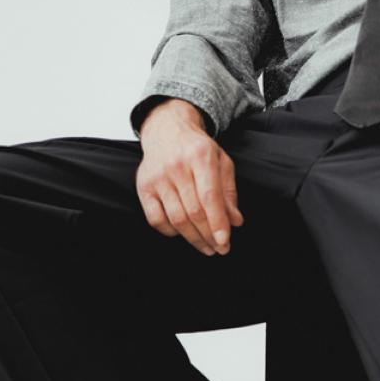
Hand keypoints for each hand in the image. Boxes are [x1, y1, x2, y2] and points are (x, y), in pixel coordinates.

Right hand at [135, 99, 243, 255]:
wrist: (167, 130)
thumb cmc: (198, 149)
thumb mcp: (221, 161)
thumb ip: (229, 191)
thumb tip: (236, 221)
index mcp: (200, 156)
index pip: (209, 196)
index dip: (218, 222)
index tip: (225, 241)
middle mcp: (177, 167)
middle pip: (193, 211)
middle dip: (209, 235)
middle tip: (220, 249)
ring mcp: (157, 178)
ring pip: (176, 218)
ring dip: (193, 238)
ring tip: (206, 247)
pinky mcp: (143, 187)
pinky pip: (155, 219)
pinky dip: (170, 232)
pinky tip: (183, 234)